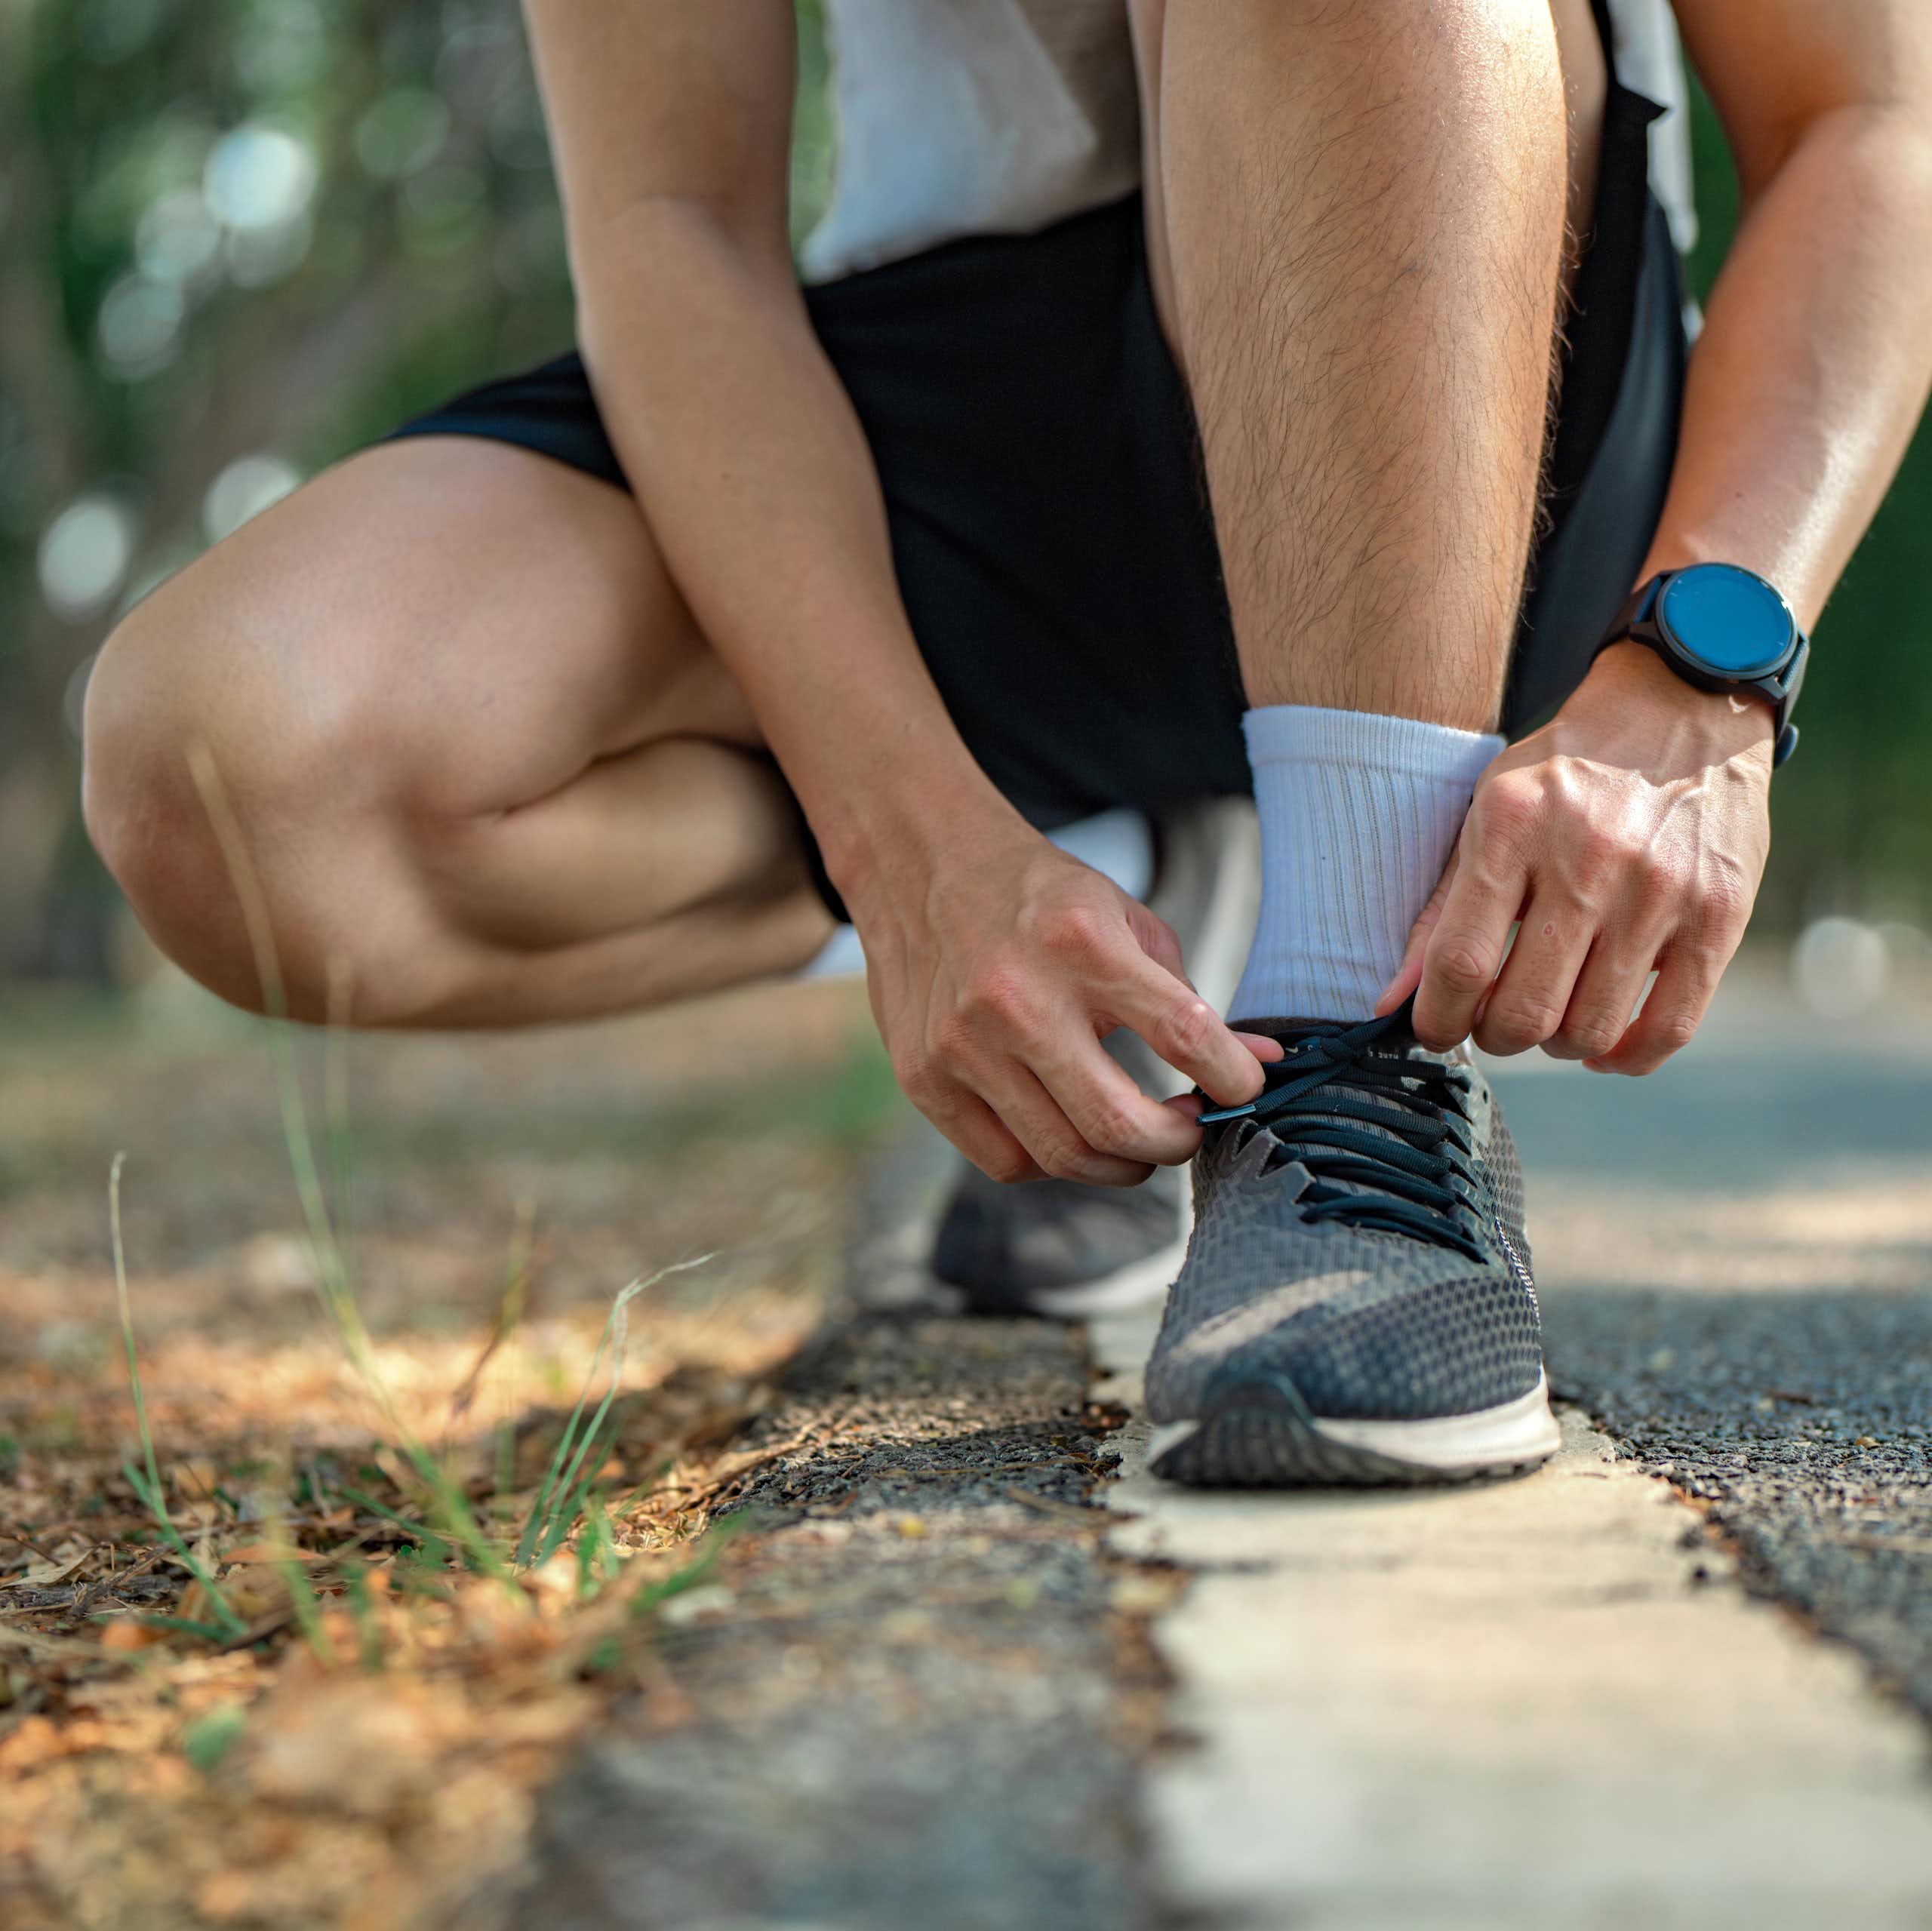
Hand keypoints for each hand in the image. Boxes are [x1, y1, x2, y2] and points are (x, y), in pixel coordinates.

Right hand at [845, 805, 1277, 1184]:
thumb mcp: (1125, 921)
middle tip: (1189, 1130)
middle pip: (1118, 1124)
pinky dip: (1054, 1163)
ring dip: (1122, 1164)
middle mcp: (1015, 998)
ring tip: (1139, 1141)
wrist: (923, 868)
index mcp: (1080, 942)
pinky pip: (1007, 1162)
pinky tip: (1071, 1131)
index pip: (1182, 1033)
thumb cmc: (1040, 900)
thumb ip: (1191, 997)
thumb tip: (1264, 1067)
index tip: (1245, 1089)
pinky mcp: (924, 1079)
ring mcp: (961, 1046)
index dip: (1232, 1078)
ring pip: (1064, 1156)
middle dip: (1176, 1143)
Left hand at [1379, 643, 1772, 1072]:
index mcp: (1513, 826)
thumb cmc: (1566, 775)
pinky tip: (1604, 1047)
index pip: (1459, 962)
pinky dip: (1627, 1058)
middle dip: (1496, 1037)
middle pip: (1525, 1009)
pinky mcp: (1719, 915)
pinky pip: (1669, 1027)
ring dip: (1557, 1047)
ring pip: (1590, 1027)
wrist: (1680, 713)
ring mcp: (1660, 890)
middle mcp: (1588, 858)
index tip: (1436, 1029)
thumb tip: (1390, 1004)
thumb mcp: (1487, 815)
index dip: (1438, 1019)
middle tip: (1494, 1024)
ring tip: (1551, 1020)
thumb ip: (1440, 911)